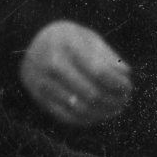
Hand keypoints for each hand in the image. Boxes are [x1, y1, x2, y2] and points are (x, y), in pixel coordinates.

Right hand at [18, 20, 133, 131]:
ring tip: (114, 109)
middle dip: (113, 100)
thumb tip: (124, 73)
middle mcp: (50, 63)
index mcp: (66, 42)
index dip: (117, 84)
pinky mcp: (39, 98)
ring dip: (103, 113)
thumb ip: (106, 54)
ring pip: (80, 108)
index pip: (99, 71)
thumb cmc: (67, 40)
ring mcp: (42, 83)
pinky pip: (67, 117)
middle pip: (91, 93)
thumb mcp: (86, 36)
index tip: (128, 86)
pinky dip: (87, 119)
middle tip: (124, 100)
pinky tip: (98, 115)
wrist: (28, 45)